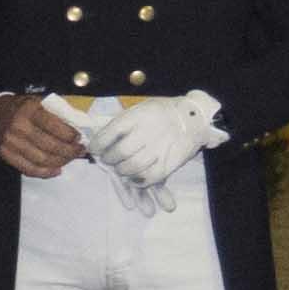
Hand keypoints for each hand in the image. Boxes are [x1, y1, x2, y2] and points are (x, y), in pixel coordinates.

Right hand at [0, 94, 84, 178]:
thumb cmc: (21, 108)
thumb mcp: (38, 101)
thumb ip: (55, 112)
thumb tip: (77, 128)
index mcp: (29, 110)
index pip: (53, 125)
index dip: (69, 134)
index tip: (78, 138)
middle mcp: (19, 126)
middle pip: (50, 145)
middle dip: (69, 151)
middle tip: (79, 150)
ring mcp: (11, 143)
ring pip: (42, 160)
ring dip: (61, 162)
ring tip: (70, 158)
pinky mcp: (7, 155)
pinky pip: (29, 169)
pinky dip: (46, 173)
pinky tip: (57, 169)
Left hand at [91, 97, 223, 190]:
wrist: (194, 118)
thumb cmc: (162, 112)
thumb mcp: (142, 108)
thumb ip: (123, 122)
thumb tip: (99, 139)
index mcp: (140, 115)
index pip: (112, 131)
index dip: (99, 143)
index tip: (94, 149)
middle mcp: (150, 131)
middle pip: (121, 152)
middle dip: (109, 159)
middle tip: (107, 160)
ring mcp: (160, 148)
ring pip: (132, 167)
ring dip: (121, 171)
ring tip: (120, 168)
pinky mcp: (169, 163)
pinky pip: (148, 178)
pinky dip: (136, 181)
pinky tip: (133, 177)